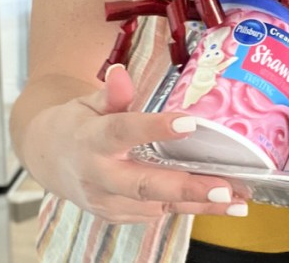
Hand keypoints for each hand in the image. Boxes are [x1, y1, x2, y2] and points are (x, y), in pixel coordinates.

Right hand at [50, 64, 247, 222]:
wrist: (50, 161)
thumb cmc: (79, 126)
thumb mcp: (89, 103)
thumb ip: (112, 93)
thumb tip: (121, 71)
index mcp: (90, 140)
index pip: (122, 132)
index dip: (153, 129)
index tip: (188, 123)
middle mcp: (98, 176)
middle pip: (143, 185)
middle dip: (186, 188)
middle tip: (223, 187)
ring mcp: (108, 202)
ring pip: (158, 204)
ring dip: (200, 204)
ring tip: (238, 199)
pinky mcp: (120, 216)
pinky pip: (160, 213)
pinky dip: (193, 210)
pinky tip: (225, 205)